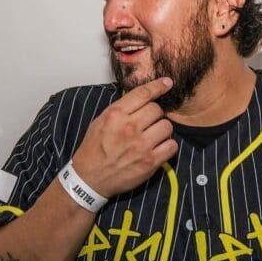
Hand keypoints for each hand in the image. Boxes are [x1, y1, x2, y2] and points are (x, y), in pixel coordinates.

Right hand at [71, 77, 177, 197]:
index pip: (143, 94)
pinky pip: (171, 146)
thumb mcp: (101, 120)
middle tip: (148, 122)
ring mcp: (141, 145)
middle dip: (155, 114)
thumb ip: (121, 108)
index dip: (158, 86)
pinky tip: (158, 147)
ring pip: (167, 126)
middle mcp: (129, 128)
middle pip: (157, 110)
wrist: (90, 178)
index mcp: (116, 115)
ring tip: (153, 135)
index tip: (167, 83)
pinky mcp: (150, 162)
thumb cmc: (94, 148)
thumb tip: (142, 97)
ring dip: (162, 130)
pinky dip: (167, 146)